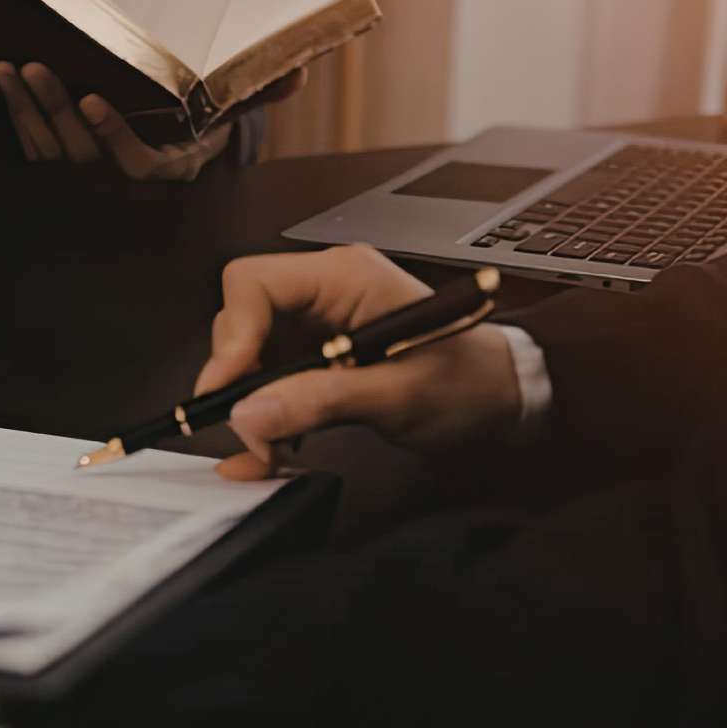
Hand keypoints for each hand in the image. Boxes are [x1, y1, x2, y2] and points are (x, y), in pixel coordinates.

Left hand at [0, 62, 306, 181]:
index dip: (112, 135)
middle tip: (38, 68)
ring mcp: (85, 180)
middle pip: (82, 153)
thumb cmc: (197, 125)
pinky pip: (32, 144)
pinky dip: (15, 112)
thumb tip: (298, 73)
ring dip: (28, 108)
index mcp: (165, 172)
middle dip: (56, 110)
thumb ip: (259, 92)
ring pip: (50, 150)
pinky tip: (4, 78)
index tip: (93, 100)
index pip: (135, 163)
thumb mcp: (231, 112)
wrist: (171, 150)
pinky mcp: (58, 169)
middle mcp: (121, 185)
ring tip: (14, 68)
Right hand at [195, 245, 524, 480]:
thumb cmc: (470, 381)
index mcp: (346, 277)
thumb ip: (321, 401)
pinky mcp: (317, 355)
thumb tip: (250, 415)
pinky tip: (276, 445)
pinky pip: (269, 378)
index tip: (226, 389)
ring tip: (269, 450)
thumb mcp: (398, 395)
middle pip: (243, 320)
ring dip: (250, 406)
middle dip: (237, 381)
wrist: (501, 397)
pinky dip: (266, 414)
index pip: (254, 283)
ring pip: (249, 355)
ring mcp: (318, 323)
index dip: (231, 335)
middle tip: (251, 433)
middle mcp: (325, 292)